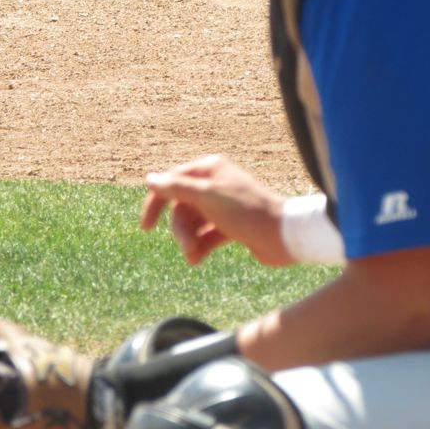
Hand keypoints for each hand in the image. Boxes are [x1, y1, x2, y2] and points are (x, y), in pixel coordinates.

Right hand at [140, 154, 292, 266]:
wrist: (283, 236)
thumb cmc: (246, 211)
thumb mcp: (207, 197)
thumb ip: (177, 188)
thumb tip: (150, 178)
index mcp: (209, 168)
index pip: (172, 182)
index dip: (156, 203)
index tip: (146, 227)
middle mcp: (215, 184)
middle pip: (181, 207)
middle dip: (180, 229)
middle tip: (187, 247)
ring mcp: (222, 206)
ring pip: (192, 224)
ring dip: (189, 241)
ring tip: (194, 257)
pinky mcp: (230, 227)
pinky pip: (205, 236)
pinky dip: (200, 247)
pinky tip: (197, 260)